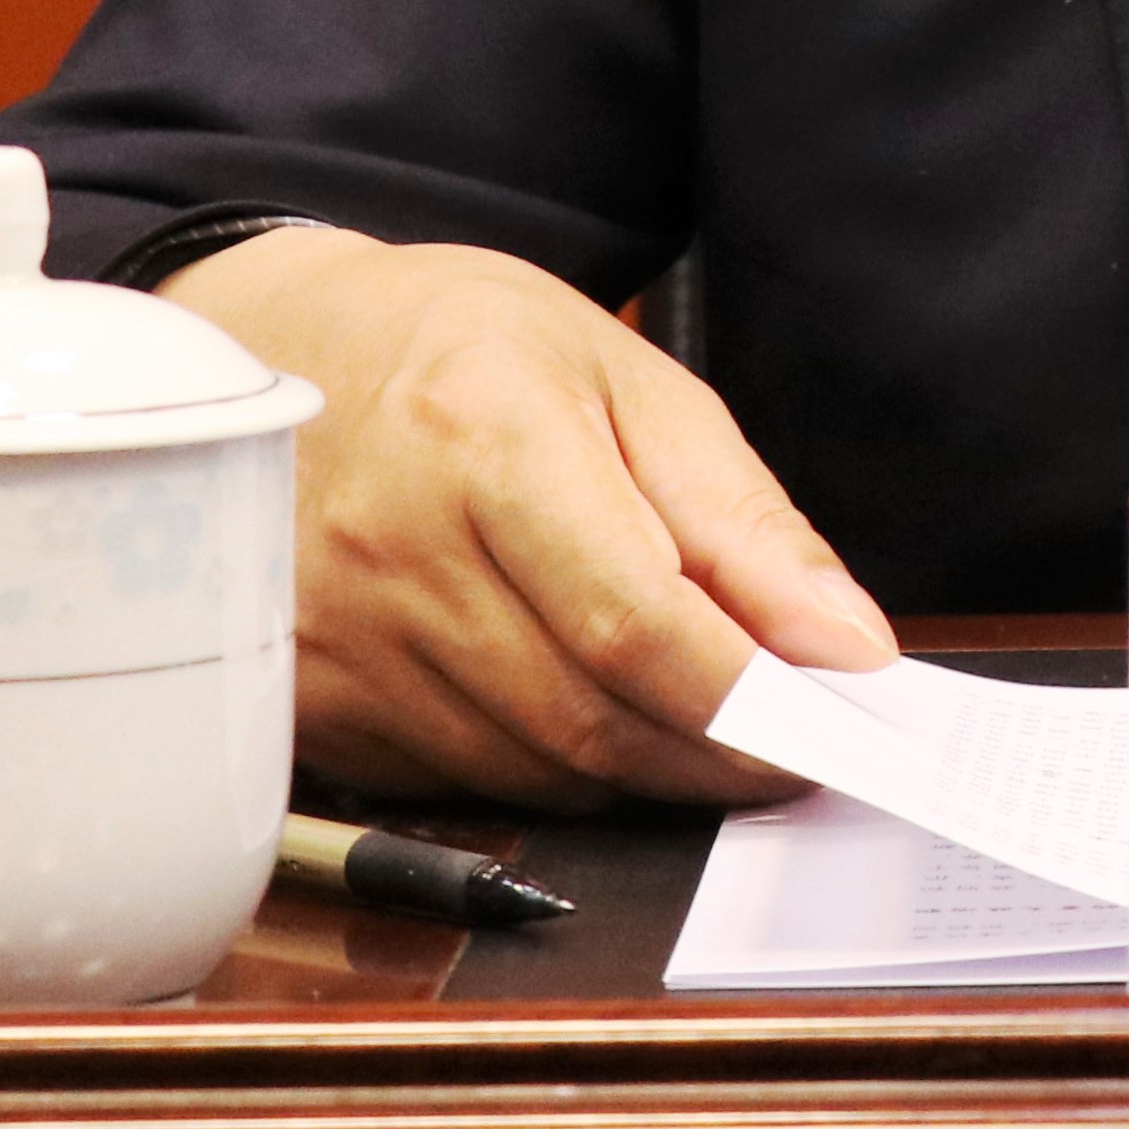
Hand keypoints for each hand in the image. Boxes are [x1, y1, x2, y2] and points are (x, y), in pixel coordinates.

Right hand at [160, 226, 891, 806]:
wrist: (281, 347)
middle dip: (711, 753)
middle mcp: (391, 546)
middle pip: (588, 715)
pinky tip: (583, 711)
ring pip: (531, 770)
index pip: (636, 623)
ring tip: (693, 720)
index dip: (746, 696)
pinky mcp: (304, 701)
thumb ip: (743, 522)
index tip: (832, 725)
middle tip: (788, 748)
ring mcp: (332, 637)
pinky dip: (547, 771)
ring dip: (636, 770)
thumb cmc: (467, 348)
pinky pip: (460, 782)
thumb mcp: (629, 380)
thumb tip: (847, 646)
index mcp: (483, 433)